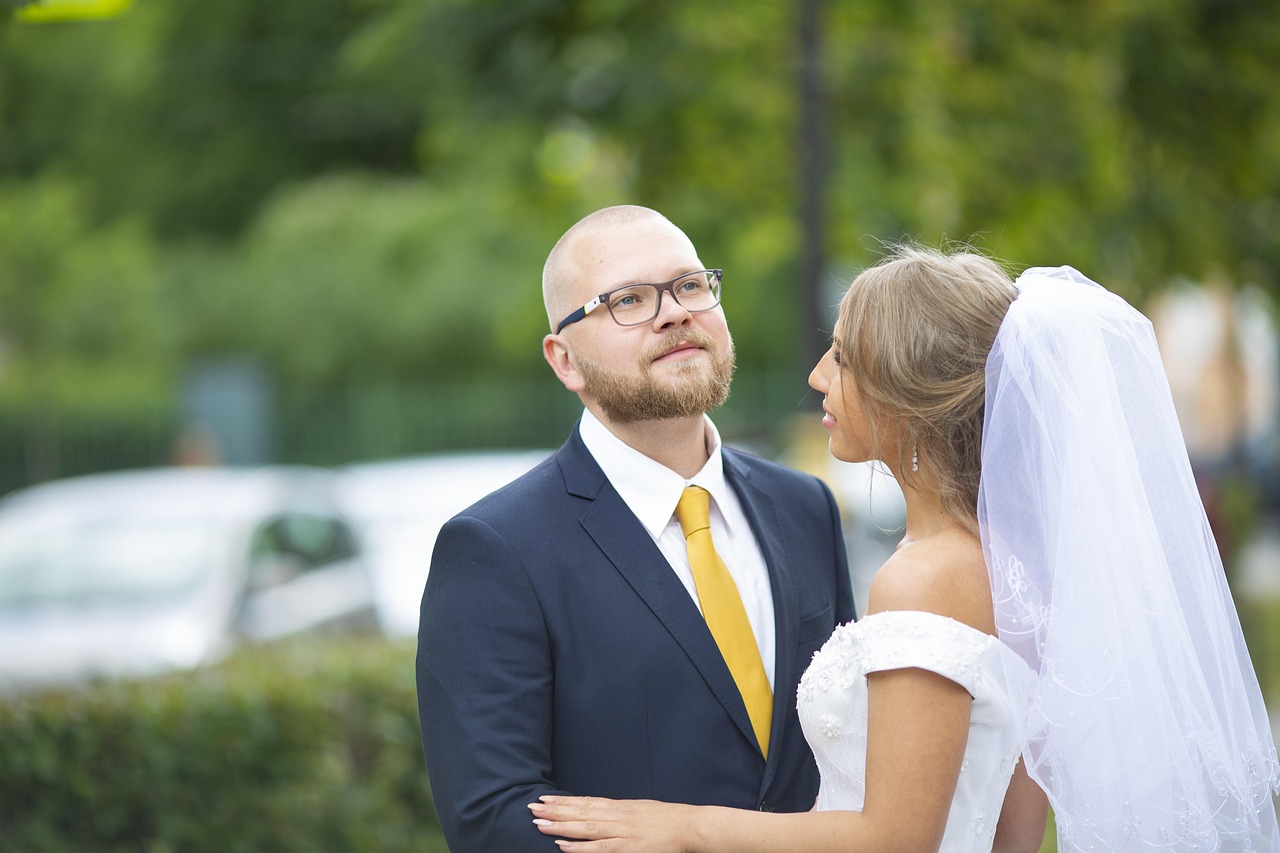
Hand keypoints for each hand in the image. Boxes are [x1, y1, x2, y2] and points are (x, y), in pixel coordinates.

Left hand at [529, 795, 695, 851]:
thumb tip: (597, 812)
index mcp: (619, 806)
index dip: (563, 801)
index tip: (544, 798)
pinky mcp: (629, 848)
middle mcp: (617, 816)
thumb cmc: (665, 820)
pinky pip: (600, 848)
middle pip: (580, 812)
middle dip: (555, 811)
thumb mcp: (639, 809)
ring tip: (540, 824)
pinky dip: (581, 848)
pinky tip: (563, 846)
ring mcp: (622, 832)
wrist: (689, 825)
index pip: (585, 801)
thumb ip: (618, 812)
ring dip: (561, 826)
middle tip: (532, 808)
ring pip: (586, 828)